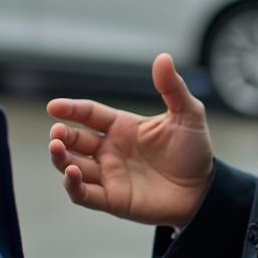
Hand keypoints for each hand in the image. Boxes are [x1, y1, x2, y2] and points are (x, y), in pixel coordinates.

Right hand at [46, 53, 214, 228]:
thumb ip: (172, 87)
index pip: (89, 114)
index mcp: (122, 127)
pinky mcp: (112, 200)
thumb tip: (163, 57)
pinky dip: (72, 185)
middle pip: (75, 140)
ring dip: (60, 158)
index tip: (53, 107)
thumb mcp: (187, 114)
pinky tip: (71, 173)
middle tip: (57, 132)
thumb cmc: (194, 151)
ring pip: (72, 166)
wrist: (205, 191)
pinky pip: (83, 194)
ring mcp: (109, 175)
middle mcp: (110, 150)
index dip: (71, 109)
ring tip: (56, 148)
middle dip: (61, 135)